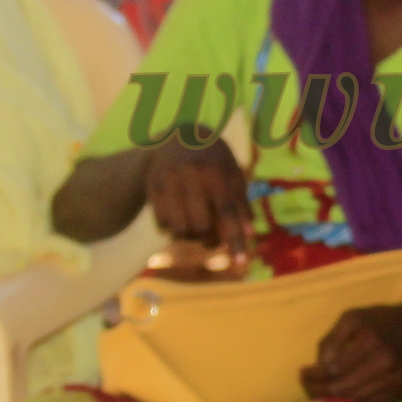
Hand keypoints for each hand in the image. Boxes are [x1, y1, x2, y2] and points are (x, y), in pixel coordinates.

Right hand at [142, 137, 252, 261]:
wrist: (177, 137)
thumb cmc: (214, 162)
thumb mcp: (233, 175)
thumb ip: (242, 204)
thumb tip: (249, 234)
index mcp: (215, 171)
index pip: (227, 211)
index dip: (234, 239)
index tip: (241, 264)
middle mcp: (190, 174)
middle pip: (201, 226)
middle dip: (208, 240)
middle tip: (211, 237)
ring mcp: (167, 180)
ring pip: (179, 229)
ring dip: (190, 237)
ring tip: (196, 227)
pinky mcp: (151, 187)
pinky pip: (162, 225)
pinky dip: (173, 229)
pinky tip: (179, 216)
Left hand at [302, 303, 401, 401]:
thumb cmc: (380, 321)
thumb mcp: (353, 317)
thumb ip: (332, 338)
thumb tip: (320, 365)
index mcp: (370, 341)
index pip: (333, 369)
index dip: (314, 375)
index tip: (303, 373)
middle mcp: (384, 362)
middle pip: (342, 388)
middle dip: (319, 390)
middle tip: (308, 387)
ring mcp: (394, 379)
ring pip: (355, 399)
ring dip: (335, 398)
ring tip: (322, 391)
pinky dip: (354, 401)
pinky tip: (344, 393)